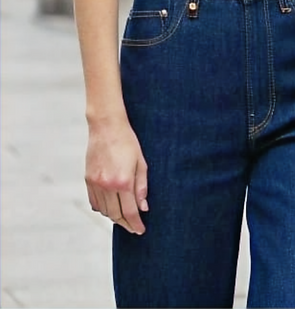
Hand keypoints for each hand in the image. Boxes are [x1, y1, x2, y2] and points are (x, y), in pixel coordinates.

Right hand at [85, 117, 147, 234]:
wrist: (106, 128)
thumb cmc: (128, 142)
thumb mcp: (141, 162)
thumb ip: (142, 186)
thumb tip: (143, 207)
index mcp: (123, 181)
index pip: (130, 211)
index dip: (136, 223)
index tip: (140, 230)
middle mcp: (107, 186)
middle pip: (116, 214)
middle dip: (126, 224)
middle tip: (134, 228)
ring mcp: (95, 184)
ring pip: (104, 210)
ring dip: (114, 217)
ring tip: (125, 218)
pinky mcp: (88, 180)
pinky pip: (94, 202)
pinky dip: (103, 208)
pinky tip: (111, 208)